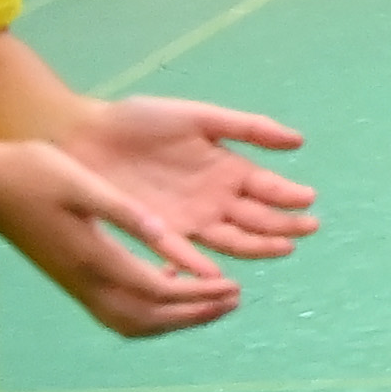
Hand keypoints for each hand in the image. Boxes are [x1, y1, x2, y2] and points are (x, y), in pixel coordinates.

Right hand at [0, 139, 244, 337]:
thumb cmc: (32, 173)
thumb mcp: (83, 183)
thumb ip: (125, 212)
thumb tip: (166, 234)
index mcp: (92, 257)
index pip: (156, 291)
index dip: (198, 293)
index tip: (233, 284)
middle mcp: (85, 282)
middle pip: (148, 319)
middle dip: (194, 314)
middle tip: (235, 298)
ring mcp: (76, 286)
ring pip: (133, 322)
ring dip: (175, 319)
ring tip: (212, 301)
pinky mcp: (72, 282)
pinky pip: (118, 312)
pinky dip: (150, 312)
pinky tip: (168, 284)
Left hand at [48, 100, 316, 266]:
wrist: (81, 136)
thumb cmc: (137, 121)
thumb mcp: (197, 117)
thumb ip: (246, 128)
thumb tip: (298, 142)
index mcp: (226, 169)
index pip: (268, 188)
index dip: (288, 194)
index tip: (309, 199)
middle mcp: (214, 200)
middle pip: (257, 220)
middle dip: (285, 225)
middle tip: (308, 229)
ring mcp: (190, 220)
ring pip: (232, 241)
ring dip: (258, 247)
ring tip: (283, 249)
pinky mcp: (159, 234)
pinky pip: (184, 254)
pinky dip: (200, 266)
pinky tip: (216, 274)